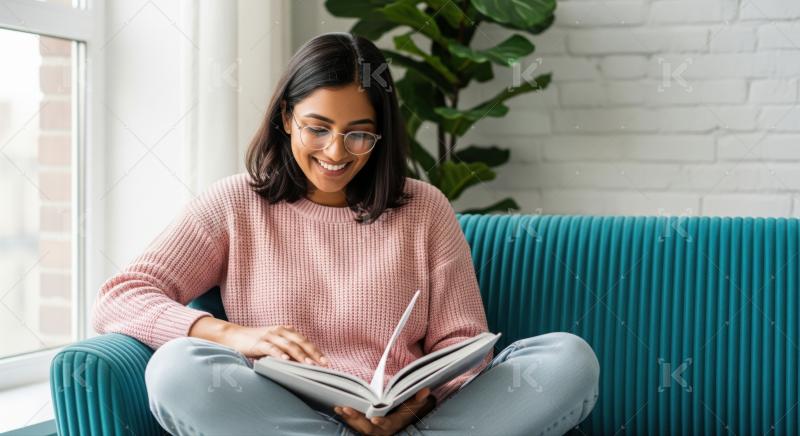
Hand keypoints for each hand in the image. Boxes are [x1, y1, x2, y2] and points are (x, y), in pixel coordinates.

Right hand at [189, 317, 327, 364]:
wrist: (233, 335)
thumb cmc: (255, 342)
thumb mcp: (273, 342)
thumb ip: (286, 348)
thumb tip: (302, 363)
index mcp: (286, 330)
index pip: (305, 341)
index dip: (316, 351)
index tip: (326, 362)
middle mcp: (280, 331)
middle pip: (301, 342)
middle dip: (313, 353)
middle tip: (324, 364)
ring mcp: (270, 336)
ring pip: (289, 345)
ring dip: (300, 355)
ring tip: (310, 365)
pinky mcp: (259, 342)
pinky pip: (271, 348)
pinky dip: (280, 354)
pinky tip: (286, 361)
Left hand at [334, 388, 435, 435]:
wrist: (399, 418)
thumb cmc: (405, 410)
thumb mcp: (413, 405)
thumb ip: (418, 399)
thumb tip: (426, 390)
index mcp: (393, 424)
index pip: (387, 425)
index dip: (381, 423)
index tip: (375, 419)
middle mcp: (380, 430)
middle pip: (367, 428)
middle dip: (356, 419)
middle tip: (347, 409)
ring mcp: (371, 429)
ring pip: (358, 426)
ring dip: (348, 418)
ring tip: (339, 407)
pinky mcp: (363, 426)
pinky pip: (353, 423)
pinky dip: (346, 417)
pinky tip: (337, 408)